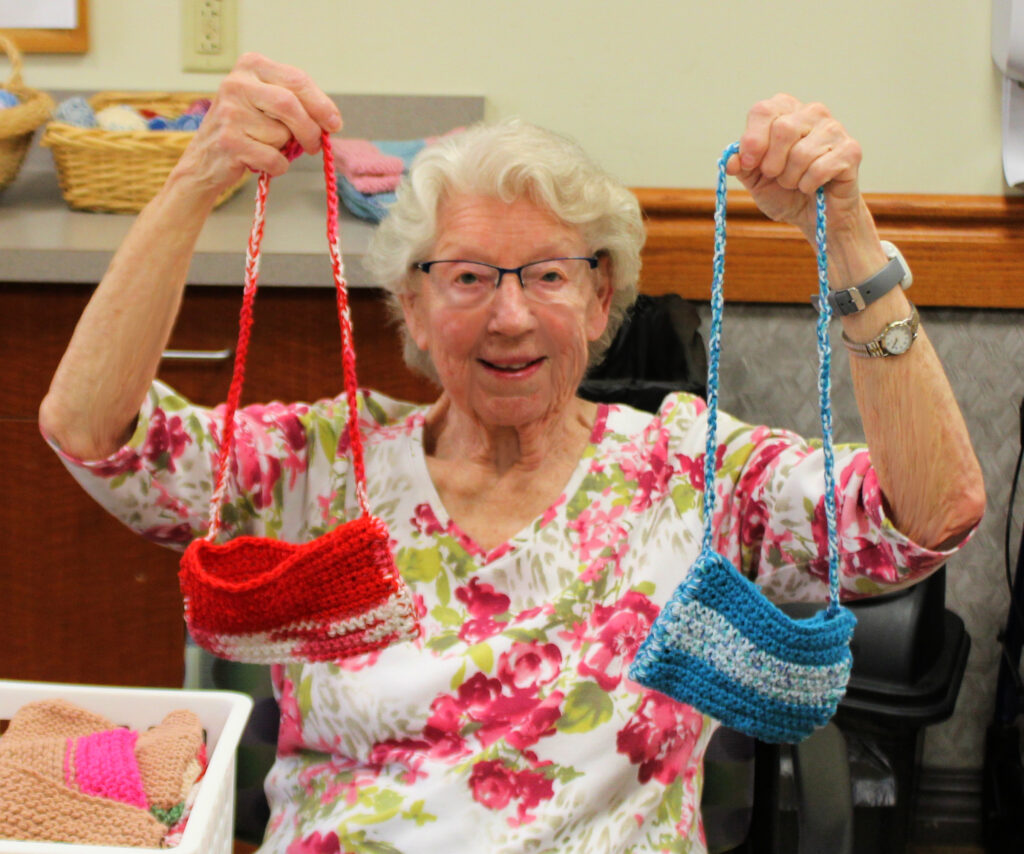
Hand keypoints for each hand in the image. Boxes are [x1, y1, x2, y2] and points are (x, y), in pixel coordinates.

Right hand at [171, 53, 342, 197]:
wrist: (204, 158)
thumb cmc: (244, 129)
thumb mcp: (266, 103)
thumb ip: (296, 103)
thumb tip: (331, 121)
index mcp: (251, 66)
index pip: (297, 80)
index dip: (321, 104)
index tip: (335, 123)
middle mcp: (237, 84)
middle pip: (290, 105)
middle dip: (310, 130)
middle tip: (315, 145)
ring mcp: (230, 113)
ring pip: (281, 135)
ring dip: (284, 149)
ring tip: (265, 146)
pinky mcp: (229, 141)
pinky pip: (273, 158)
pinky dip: (277, 166)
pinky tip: (260, 161)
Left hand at [725, 94, 867, 242]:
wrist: (813, 215)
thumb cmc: (784, 192)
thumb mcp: (755, 179)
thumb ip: (742, 166)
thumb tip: (731, 160)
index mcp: (785, 111)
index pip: (763, 110)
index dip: (753, 140)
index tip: (750, 164)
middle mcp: (812, 113)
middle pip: (783, 128)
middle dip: (772, 164)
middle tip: (776, 176)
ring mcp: (834, 129)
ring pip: (801, 153)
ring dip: (791, 178)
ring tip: (796, 182)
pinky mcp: (851, 150)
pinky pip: (819, 168)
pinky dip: (809, 185)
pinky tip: (813, 186)